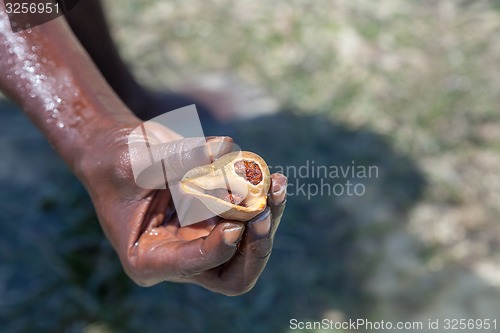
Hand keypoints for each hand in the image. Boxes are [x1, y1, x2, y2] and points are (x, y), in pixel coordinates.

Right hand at [76, 116, 286, 294]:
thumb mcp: (138, 162)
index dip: (219, 248)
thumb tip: (225, 148)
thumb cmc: (116, 160)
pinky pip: (251, 219)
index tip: (236, 223)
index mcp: (150, 257)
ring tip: (277, 185)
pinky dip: (265, 200)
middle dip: (255, 246)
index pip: (193, 266)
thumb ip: (179, 158)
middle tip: (265, 213)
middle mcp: (181, 253)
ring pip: (249, 246)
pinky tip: (274, 178)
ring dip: (269, 219)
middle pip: (233, 271)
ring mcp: (203, 236)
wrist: (121, 150)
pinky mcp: (217, 216)